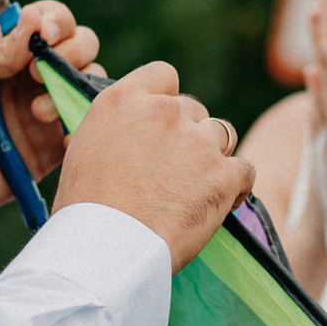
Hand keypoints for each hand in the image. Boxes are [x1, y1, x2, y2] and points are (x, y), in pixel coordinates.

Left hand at [0, 0, 101, 237]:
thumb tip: (34, 19)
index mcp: (4, 48)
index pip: (46, 18)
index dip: (54, 20)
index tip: (43, 35)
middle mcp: (31, 73)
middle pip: (81, 42)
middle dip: (72, 50)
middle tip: (34, 74)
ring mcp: (46, 107)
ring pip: (90, 80)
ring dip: (73, 87)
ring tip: (37, 114)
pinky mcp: (53, 144)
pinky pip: (87, 126)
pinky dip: (85, 126)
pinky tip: (62, 137)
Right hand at [53, 61, 254, 269]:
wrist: (104, 250)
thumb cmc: (83, 213)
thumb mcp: (82, 152)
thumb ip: (113, 131)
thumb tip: (125, 137)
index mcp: (122, 101)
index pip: (163, 75)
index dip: (167, 100)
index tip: (162, 125)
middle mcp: (162, 111)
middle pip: (193, 109)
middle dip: (188, 135)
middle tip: (173, 171)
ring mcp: (196, 141)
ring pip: (222, 135)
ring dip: (213, 157)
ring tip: (195, 189)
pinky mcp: (222, 175)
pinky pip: (244, 170)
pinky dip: (235, 186)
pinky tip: (220, 203)